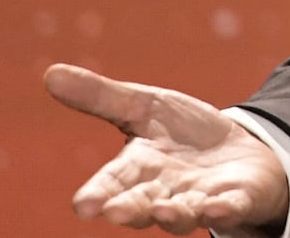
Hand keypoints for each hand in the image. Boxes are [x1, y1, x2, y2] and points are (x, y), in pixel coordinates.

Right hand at [44, 63, 289, 234]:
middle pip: (141, 205)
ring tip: (164, 211)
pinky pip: (230, 208)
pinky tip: (217, 209)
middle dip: (129, 210)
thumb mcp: (144, 107)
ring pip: (182, 213)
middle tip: (115, 213)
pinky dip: (223, 210)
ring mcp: (200, 199)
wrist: (239, 148)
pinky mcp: (236, 199)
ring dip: (173, 215)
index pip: (111, 185)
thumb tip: (50, 74)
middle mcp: (164, 191)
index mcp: (137, 169)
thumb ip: (101, 97)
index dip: (97, 196)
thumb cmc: (183, 133)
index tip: (84, 206)